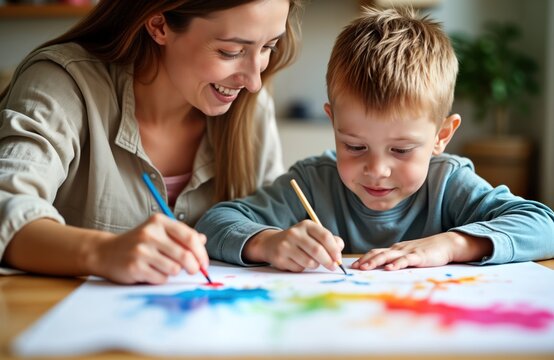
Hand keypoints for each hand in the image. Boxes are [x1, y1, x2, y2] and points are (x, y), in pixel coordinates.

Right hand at [88, 214, 207, 283]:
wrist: (105, 252)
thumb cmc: (139, 243)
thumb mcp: (159, 233)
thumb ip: (181, 236)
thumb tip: (203, 240)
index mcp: (159, 221)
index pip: (190, 237)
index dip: (201, 253)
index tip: (204, 263)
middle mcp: (150, 233)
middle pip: (185, 255)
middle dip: (194, 267)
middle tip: (193, 271)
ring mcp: (141, 250)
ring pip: (174, 269)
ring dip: (174, 272)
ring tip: (163, 267)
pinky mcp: (135, 267)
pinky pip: (161, 278)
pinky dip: (161, 279)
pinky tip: (152, 272)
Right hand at [244, 220, 344, 271]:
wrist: (272, 243)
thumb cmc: (299, 240)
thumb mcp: (313, 235)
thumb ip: (329, 240)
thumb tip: (339, 251)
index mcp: (306, 225)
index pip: (325, 236)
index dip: (334, 249)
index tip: (338, 258)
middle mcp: (295, 233)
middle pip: (317, 250)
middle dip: (328, 261)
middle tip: (333, 266)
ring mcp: (286, 245)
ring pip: (309, 261)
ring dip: (315, 265)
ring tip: (313, 262)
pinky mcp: (280, 258)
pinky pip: (299, 268)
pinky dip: (303, 268)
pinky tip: (299, 262)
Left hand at [352, 232, 491, 270]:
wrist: (445, 244)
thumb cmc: (426, 252)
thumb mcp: (408, 256)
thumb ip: (397, 261)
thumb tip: (383, 270)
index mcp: (395, 249)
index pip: (376, 252)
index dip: (364, 258)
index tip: (353, 265)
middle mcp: (398, 249)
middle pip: (378, 253)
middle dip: (365, 260)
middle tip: (354, 268)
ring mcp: (408, 252)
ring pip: (388, 256)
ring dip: (375, 262)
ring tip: (365, 268)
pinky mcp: (418, 256)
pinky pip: (405, 260)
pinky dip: (396, 264)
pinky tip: (389, 268)